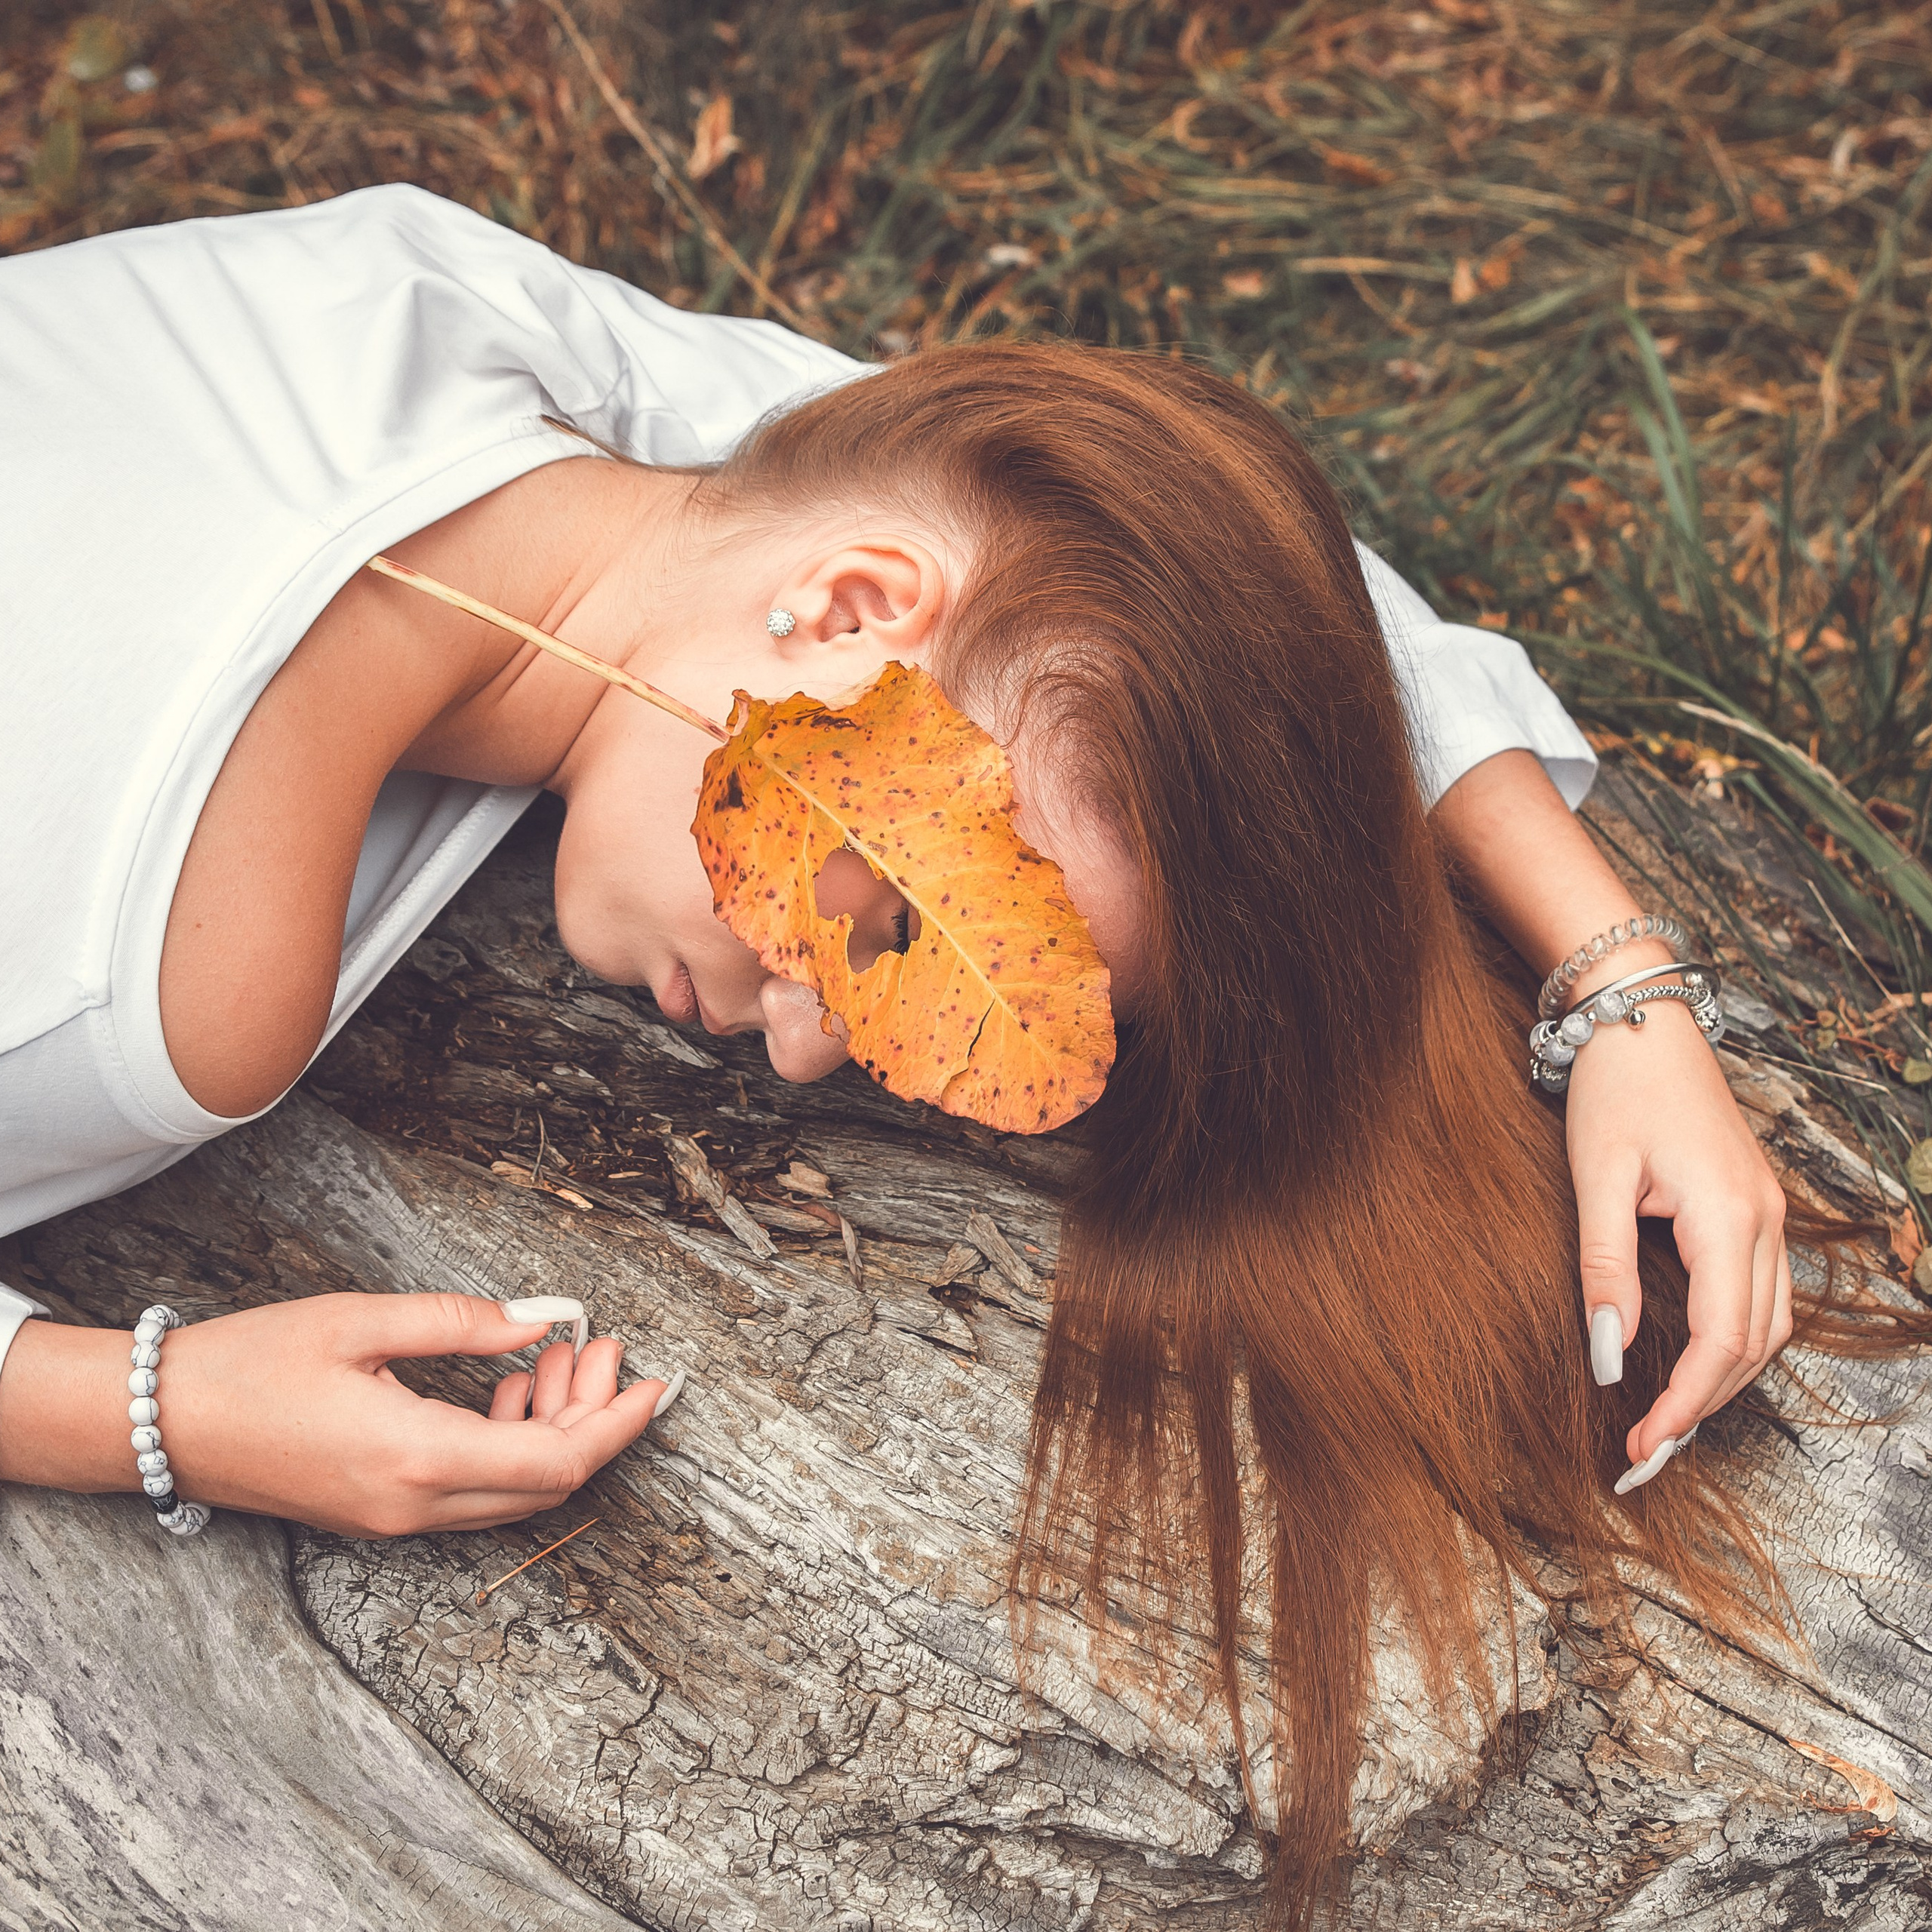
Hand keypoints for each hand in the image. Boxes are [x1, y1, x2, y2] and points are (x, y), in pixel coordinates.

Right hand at [0, 1293, 672, 1536]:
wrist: (158, 1423)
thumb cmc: (251, 1364)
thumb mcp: (363, 1321)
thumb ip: (463, 1323)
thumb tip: (545, 1319)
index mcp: (417, 1459)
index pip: (558, 1461)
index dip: (618, 1426)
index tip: (655, 1382)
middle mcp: (415, 1505)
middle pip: (546, 1481)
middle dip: (593, 1417)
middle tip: (601, 1348)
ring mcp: (396, 1518)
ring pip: (513, 1491)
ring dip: (551, 1429)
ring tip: (554, 1357)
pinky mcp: (379, 1513)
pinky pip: (474, 1491)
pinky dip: (509, 1444)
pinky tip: (504, 1387)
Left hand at [1565, 991, 1791, 1487]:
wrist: (1642, 1018)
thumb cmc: (1613, 1088)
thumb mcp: (1595, 1177)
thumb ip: (1604, 1267)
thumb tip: (1610, 1356)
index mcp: (1727, 1215)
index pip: (1720, 1341)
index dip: (1682, 1403)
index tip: (1639, 1445)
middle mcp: (1764, 1221)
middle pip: (1753, 1346)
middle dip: (1703, 1407)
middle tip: (1646, 1453)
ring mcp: (1769, 1213)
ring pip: (1768, 1326)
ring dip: (1725, 1380)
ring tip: (1667, 1422)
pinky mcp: (1755, 1206)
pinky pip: (1765, 1295)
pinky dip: (1735, 1341)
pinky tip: (1696, 1363)